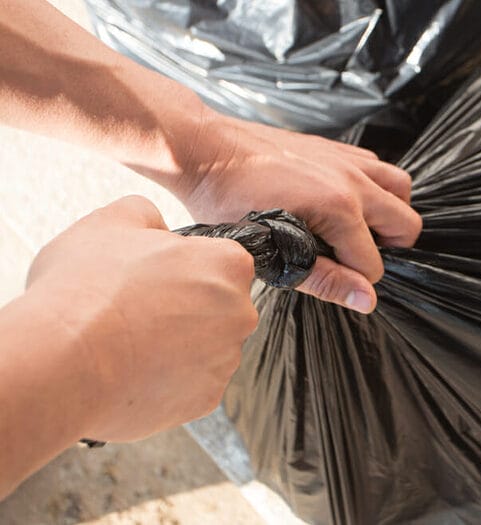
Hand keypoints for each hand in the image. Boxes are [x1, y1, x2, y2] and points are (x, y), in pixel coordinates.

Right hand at [25, 196, 257, 441]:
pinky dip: (168, 379)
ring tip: (128, 342)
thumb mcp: (111, 222)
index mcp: (229, 265)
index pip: (220, 260)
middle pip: (217, 306)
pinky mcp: (206, 400)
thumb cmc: (86, 289)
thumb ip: (147, 215)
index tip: (153, 275)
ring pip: (206, 347)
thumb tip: (155, 227)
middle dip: (184, 307)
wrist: (64, 362)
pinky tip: (133, 371)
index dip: (182, 265)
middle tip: (137, 309)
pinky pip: (191, 384)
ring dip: (177, 344)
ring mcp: (226, 360)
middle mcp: (240, 314)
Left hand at [174, 110, 421, 312]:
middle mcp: (351, 182)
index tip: (329, 276)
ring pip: (400, 188)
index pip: (374, 263)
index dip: (355, 279)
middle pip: (406, 224)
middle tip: (354, 255)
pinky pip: (375, 166)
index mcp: (338, 209)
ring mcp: (346, 160)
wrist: (204, 149)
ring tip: (360, 228)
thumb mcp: (272, 254)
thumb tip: (365, 300)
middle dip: (388, 247)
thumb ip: (325, 279)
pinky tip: (343, 200)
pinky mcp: (336, 147)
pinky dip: (373, 186)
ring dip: (389, 212)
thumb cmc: (226, 200)